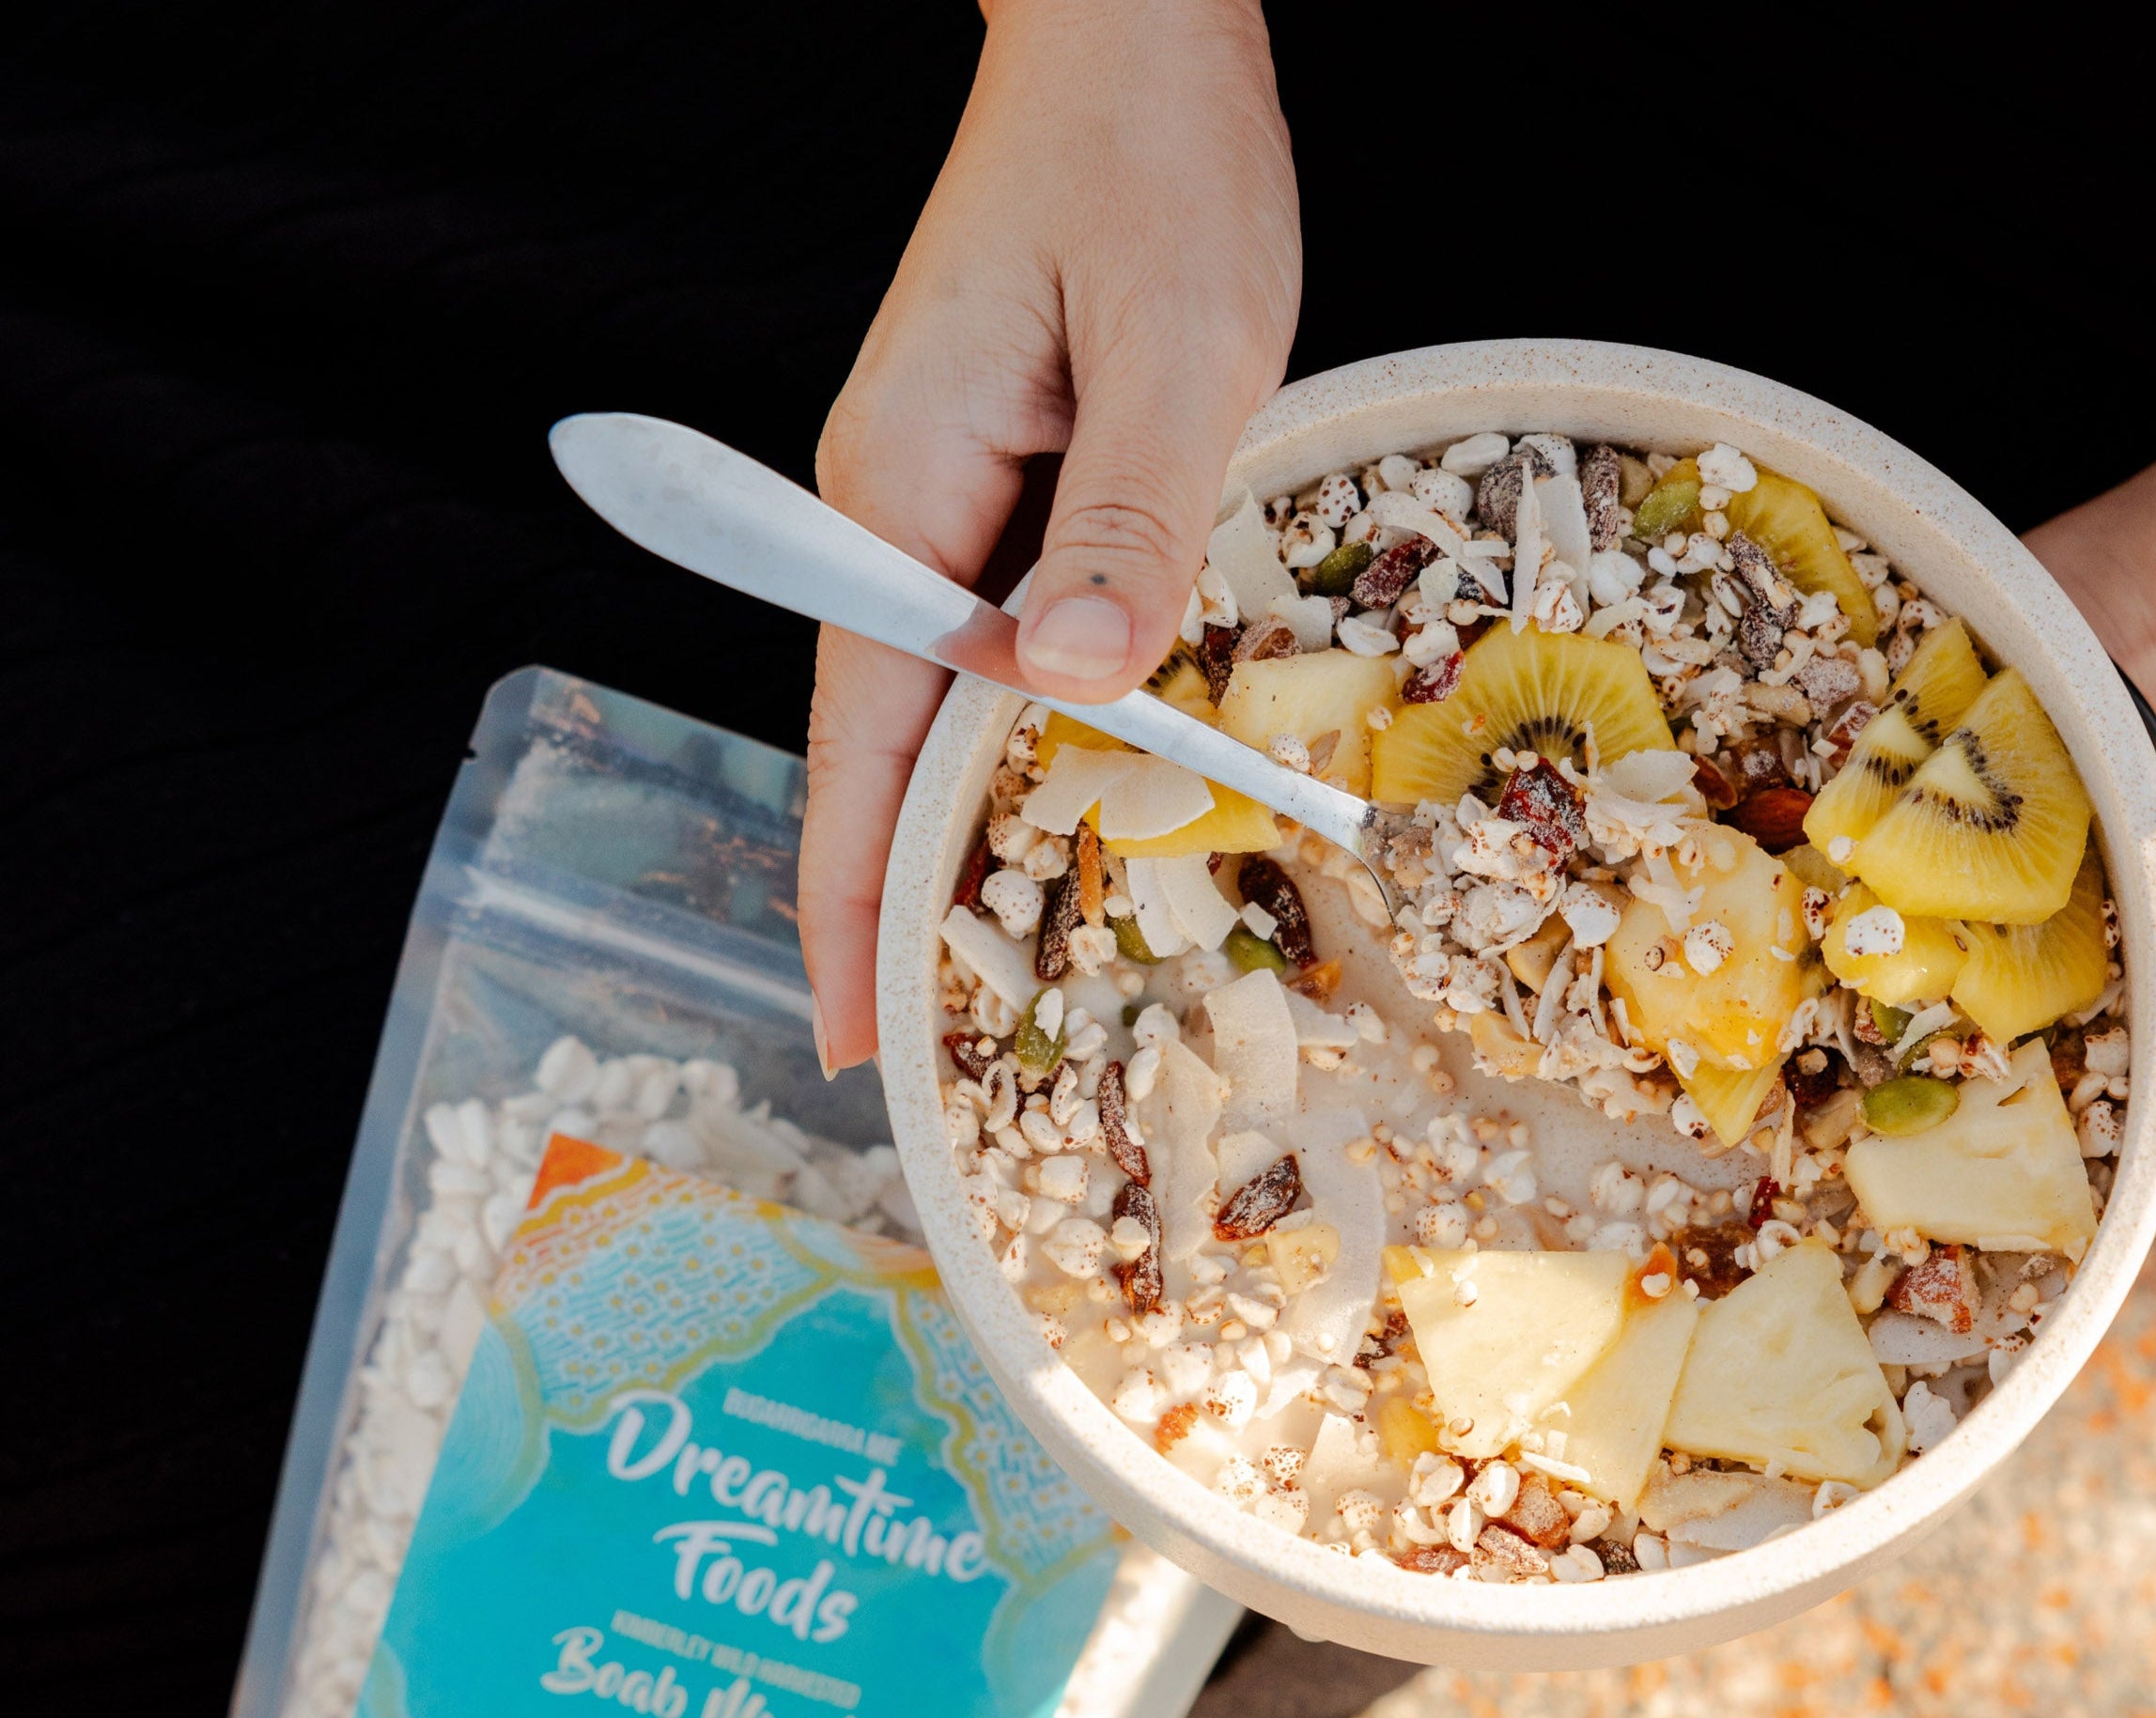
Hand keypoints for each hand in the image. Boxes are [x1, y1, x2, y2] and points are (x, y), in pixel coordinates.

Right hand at [800, 0, 1299, 1069]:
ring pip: (916, 706)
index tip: (851, 1024)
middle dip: (877, 899)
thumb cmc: (1150, 159)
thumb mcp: (1175, 339)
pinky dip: (986, 747)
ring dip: (929, 838)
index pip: (863, 733)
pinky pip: (969, 648)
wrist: (1126, 35)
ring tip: (955, 976)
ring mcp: (929, 498)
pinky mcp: (985, 488)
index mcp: (903, 483)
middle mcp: (890, 505)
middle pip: (869, 743)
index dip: (858, 890)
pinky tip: (1020, 815)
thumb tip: (1066, 680)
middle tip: (898, 1049)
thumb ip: (1125, 517)